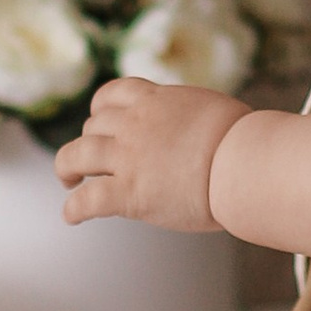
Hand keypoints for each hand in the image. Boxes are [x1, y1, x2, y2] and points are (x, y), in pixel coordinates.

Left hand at [54, 78, 251, 231]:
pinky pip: (87, 200)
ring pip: (76, 156)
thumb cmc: (243, 141)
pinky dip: (74, 208)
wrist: (244, 162)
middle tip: (89, 158)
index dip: (100, 108)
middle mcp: (135, 125)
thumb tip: (202, 129)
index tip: (99, 119)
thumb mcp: (212, 110)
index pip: (113, 94)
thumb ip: (191, 117)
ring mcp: (128, 158)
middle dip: (89, 141)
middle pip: (93, 126)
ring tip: (68, 180)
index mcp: (156, 101)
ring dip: (66, 168)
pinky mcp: (128, 192)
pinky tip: (71, 216)